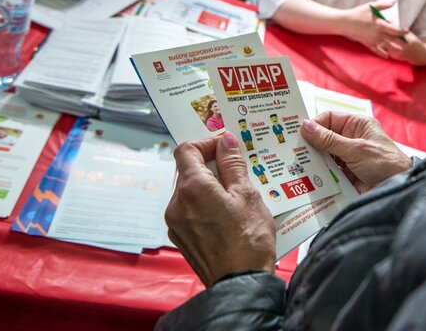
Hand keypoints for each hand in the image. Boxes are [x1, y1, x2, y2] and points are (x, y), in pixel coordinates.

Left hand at [165, 132, 275, 286]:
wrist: (241, 283)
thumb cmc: (248, 239)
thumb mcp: (247, 194)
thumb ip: (232, 164)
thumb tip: (225, 141)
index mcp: (192, 187)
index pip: (186, 150)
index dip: (206, 144)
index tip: (226, 148)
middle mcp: (177, 204)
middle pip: (188, 171)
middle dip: (211, 166)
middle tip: (237, 172)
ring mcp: (176, 223)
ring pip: (189, 191)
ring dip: (209, 187)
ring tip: (236, 197)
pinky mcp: (181, 238)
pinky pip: (190, 211)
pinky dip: (205, 205)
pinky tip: (228, 215)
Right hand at [301, 112, 411, 192]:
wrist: (397, 189)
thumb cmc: (385, 162)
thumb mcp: (355, 149)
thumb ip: (329, 140)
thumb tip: (306, 127)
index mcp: (357, 125)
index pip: (329, 119)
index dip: (314, 125)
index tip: (299, 134)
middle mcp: (351, 139)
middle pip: (324, 138)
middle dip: (310, 145)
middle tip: (292, 150)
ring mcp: (348, 157)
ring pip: (324, 156)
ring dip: (313, 161)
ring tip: (296, 165)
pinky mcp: (346, 174)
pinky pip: (328, 171)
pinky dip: (319, 174)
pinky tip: (307, 178)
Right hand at [342, 0, 409, 57]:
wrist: (346, 23)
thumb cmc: (358, 13)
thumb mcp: (371, 6)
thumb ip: (384, 5)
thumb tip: (394, 1)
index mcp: (380, 25)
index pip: (395, 30)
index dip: (402, 31)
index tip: (407, 31)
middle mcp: (378, 34)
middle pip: (393, 40)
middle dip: (401, 41)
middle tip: (408, 43)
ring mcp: (373, 40)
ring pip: (387, 46)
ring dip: (394, 49)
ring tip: (401, 50)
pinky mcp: (368, 44)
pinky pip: (377, 51)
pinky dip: (383, 54)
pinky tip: (387, 55)